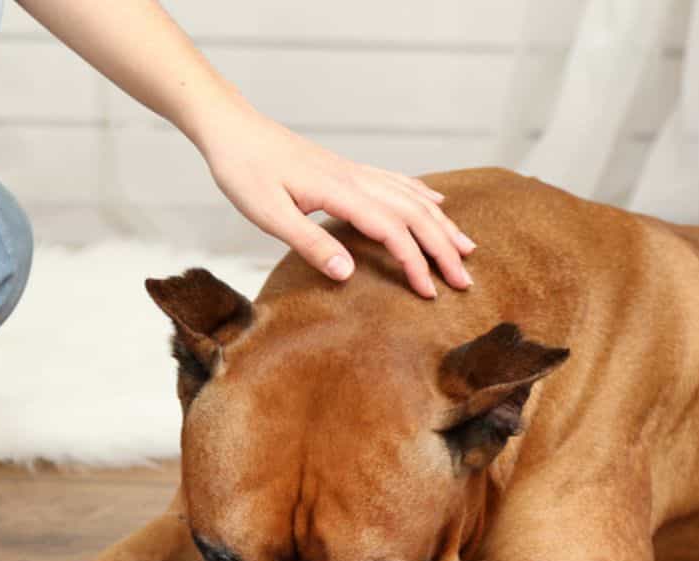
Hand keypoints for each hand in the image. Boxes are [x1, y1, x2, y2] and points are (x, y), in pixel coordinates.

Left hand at [197, 107, 475, 298]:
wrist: (232, 130)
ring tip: (467, 247)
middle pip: (414, 214)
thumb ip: (310, 243)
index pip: (392, 231)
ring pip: (411, 197)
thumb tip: (348, 273)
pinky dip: (422, 195)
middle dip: (442, 249)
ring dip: (441, 224)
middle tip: (464, 281)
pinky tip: (435, 203)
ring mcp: (354, 171)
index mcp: (340, 192)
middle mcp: (355, 178)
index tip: (429, 293)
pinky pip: (396, 181)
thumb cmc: (243, 171)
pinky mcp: (347, 170)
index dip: (414, 263)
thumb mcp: (268, 214)